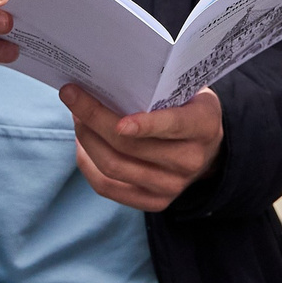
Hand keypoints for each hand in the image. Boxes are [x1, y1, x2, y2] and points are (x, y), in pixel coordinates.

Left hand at [58, 85, 224, 212]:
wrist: (208, 149)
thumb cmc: (188, 107)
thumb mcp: (187, 90)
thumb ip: (159, 87)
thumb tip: (106, 79)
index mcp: (204, 126)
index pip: (173, 125)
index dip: (145, 125)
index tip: (117, 119)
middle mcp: (190, 161)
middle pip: (131, 146)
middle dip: (94, 119)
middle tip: (73, 96)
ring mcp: (171, 186)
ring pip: (114, 166)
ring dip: (87, 139)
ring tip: (76, 116)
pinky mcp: (153, 202)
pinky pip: (107, 187)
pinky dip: (87, 163)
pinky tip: (82, 143)